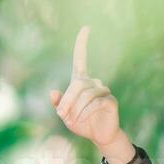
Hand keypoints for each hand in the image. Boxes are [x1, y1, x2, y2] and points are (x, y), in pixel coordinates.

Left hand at [50, 26, 130, 160]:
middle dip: (67, 100)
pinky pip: (96, 102)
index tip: (86, 28)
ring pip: (86, 95)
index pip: (81, 59)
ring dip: (76, 109)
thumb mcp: (65, 115)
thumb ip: (58, 104)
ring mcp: (103, 90)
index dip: (82, 44)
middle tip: (61, 115)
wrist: (99, 136)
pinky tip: (83, 119)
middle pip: (77, 85)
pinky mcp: (111, 100)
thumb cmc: (81, 123)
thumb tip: (53, 92)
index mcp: (81, 82)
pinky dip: (86, 112)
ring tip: (72, 120)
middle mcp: (93, 82)